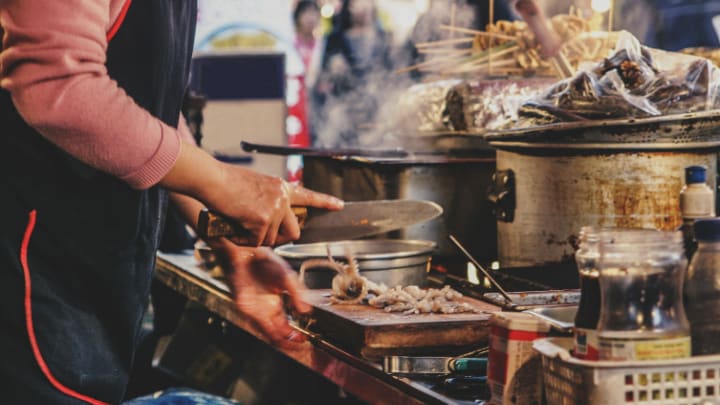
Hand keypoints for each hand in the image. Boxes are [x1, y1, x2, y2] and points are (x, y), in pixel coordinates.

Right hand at [160, 143, 343, 246]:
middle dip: (280, 239)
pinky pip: (256, 242)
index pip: (308, 196)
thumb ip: (268, 200)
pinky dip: (243, 240)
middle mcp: (282, 197)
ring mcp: (274, 208)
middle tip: (262, 236)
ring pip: (271, 240)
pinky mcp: (263, 219)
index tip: (339, 205)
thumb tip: (270, 220)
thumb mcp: (256, 186)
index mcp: (281, 187)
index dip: (325, 202)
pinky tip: (234, 227)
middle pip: (293, 231)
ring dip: (255, 239)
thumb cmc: (225, 182)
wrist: (212, 179)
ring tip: (239, 224)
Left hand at [214, 241, 311, 349]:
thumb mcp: (287, 278)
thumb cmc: (264, 262)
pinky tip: (280, 335)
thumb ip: (297, 294)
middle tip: (301, 346)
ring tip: (293, 346)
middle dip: (290, 343)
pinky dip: (270, 331)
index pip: (285, 327)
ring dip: (281, 341)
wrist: (248, 251)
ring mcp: (254, 310)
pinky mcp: (245, 307)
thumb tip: (306, 311)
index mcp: (274, 305)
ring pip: (267, 333)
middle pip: (277, 334)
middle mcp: (264, 311)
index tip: (305, 340)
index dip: (295, 335)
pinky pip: (258, 323)